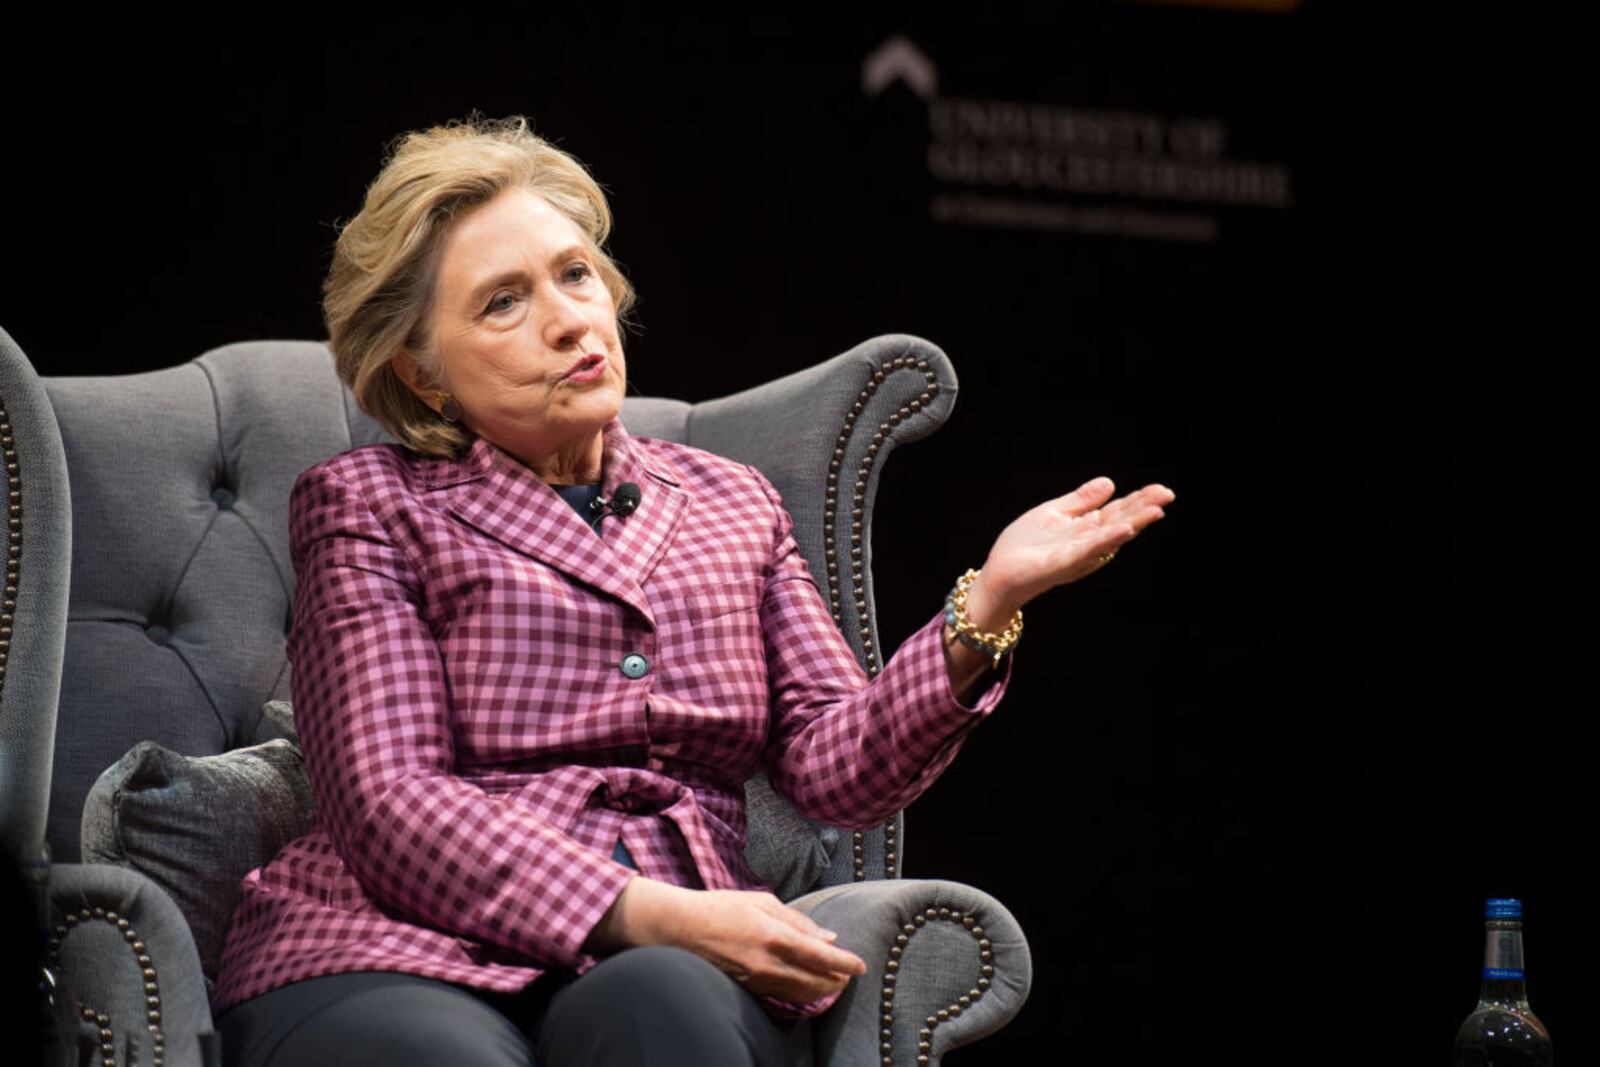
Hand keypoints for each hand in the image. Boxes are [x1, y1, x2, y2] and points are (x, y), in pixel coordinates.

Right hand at [587, 878, 866, 1003]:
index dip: (845, 963)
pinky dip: (800, 994)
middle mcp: (768, 962)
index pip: (820, 956)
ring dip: (821, 991)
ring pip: (799, 993)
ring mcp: (756, 979)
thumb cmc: (720, 907)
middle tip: (850, 976)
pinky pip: (781, 995)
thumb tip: (828, 937)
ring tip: (834, 984)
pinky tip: (807, 988)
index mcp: (774, 935)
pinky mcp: (747, 987)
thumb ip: (797, 920)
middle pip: (814, 982)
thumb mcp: (761, 901)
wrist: (679, 928)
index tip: (861, 966)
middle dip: (837, 981)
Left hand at [968, 477, 1174, 625]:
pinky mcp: (1062, 564)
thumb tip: (1111, 482)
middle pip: (1120, 522)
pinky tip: (1123, 530)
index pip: (1118, 511)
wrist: (999, 574)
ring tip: (1156, 511)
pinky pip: (1087, 550)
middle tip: (1168, 495)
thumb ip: (1081, 501)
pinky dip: (1105, 540)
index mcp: (1086, 529)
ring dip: (1133, 524)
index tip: (1162, 489)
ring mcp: (1077, 555)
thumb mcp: (1054, 514)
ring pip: (1110, 537)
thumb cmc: (1024, 546)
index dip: (1139, 500)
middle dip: (1144, 509)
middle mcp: (1087, 543)